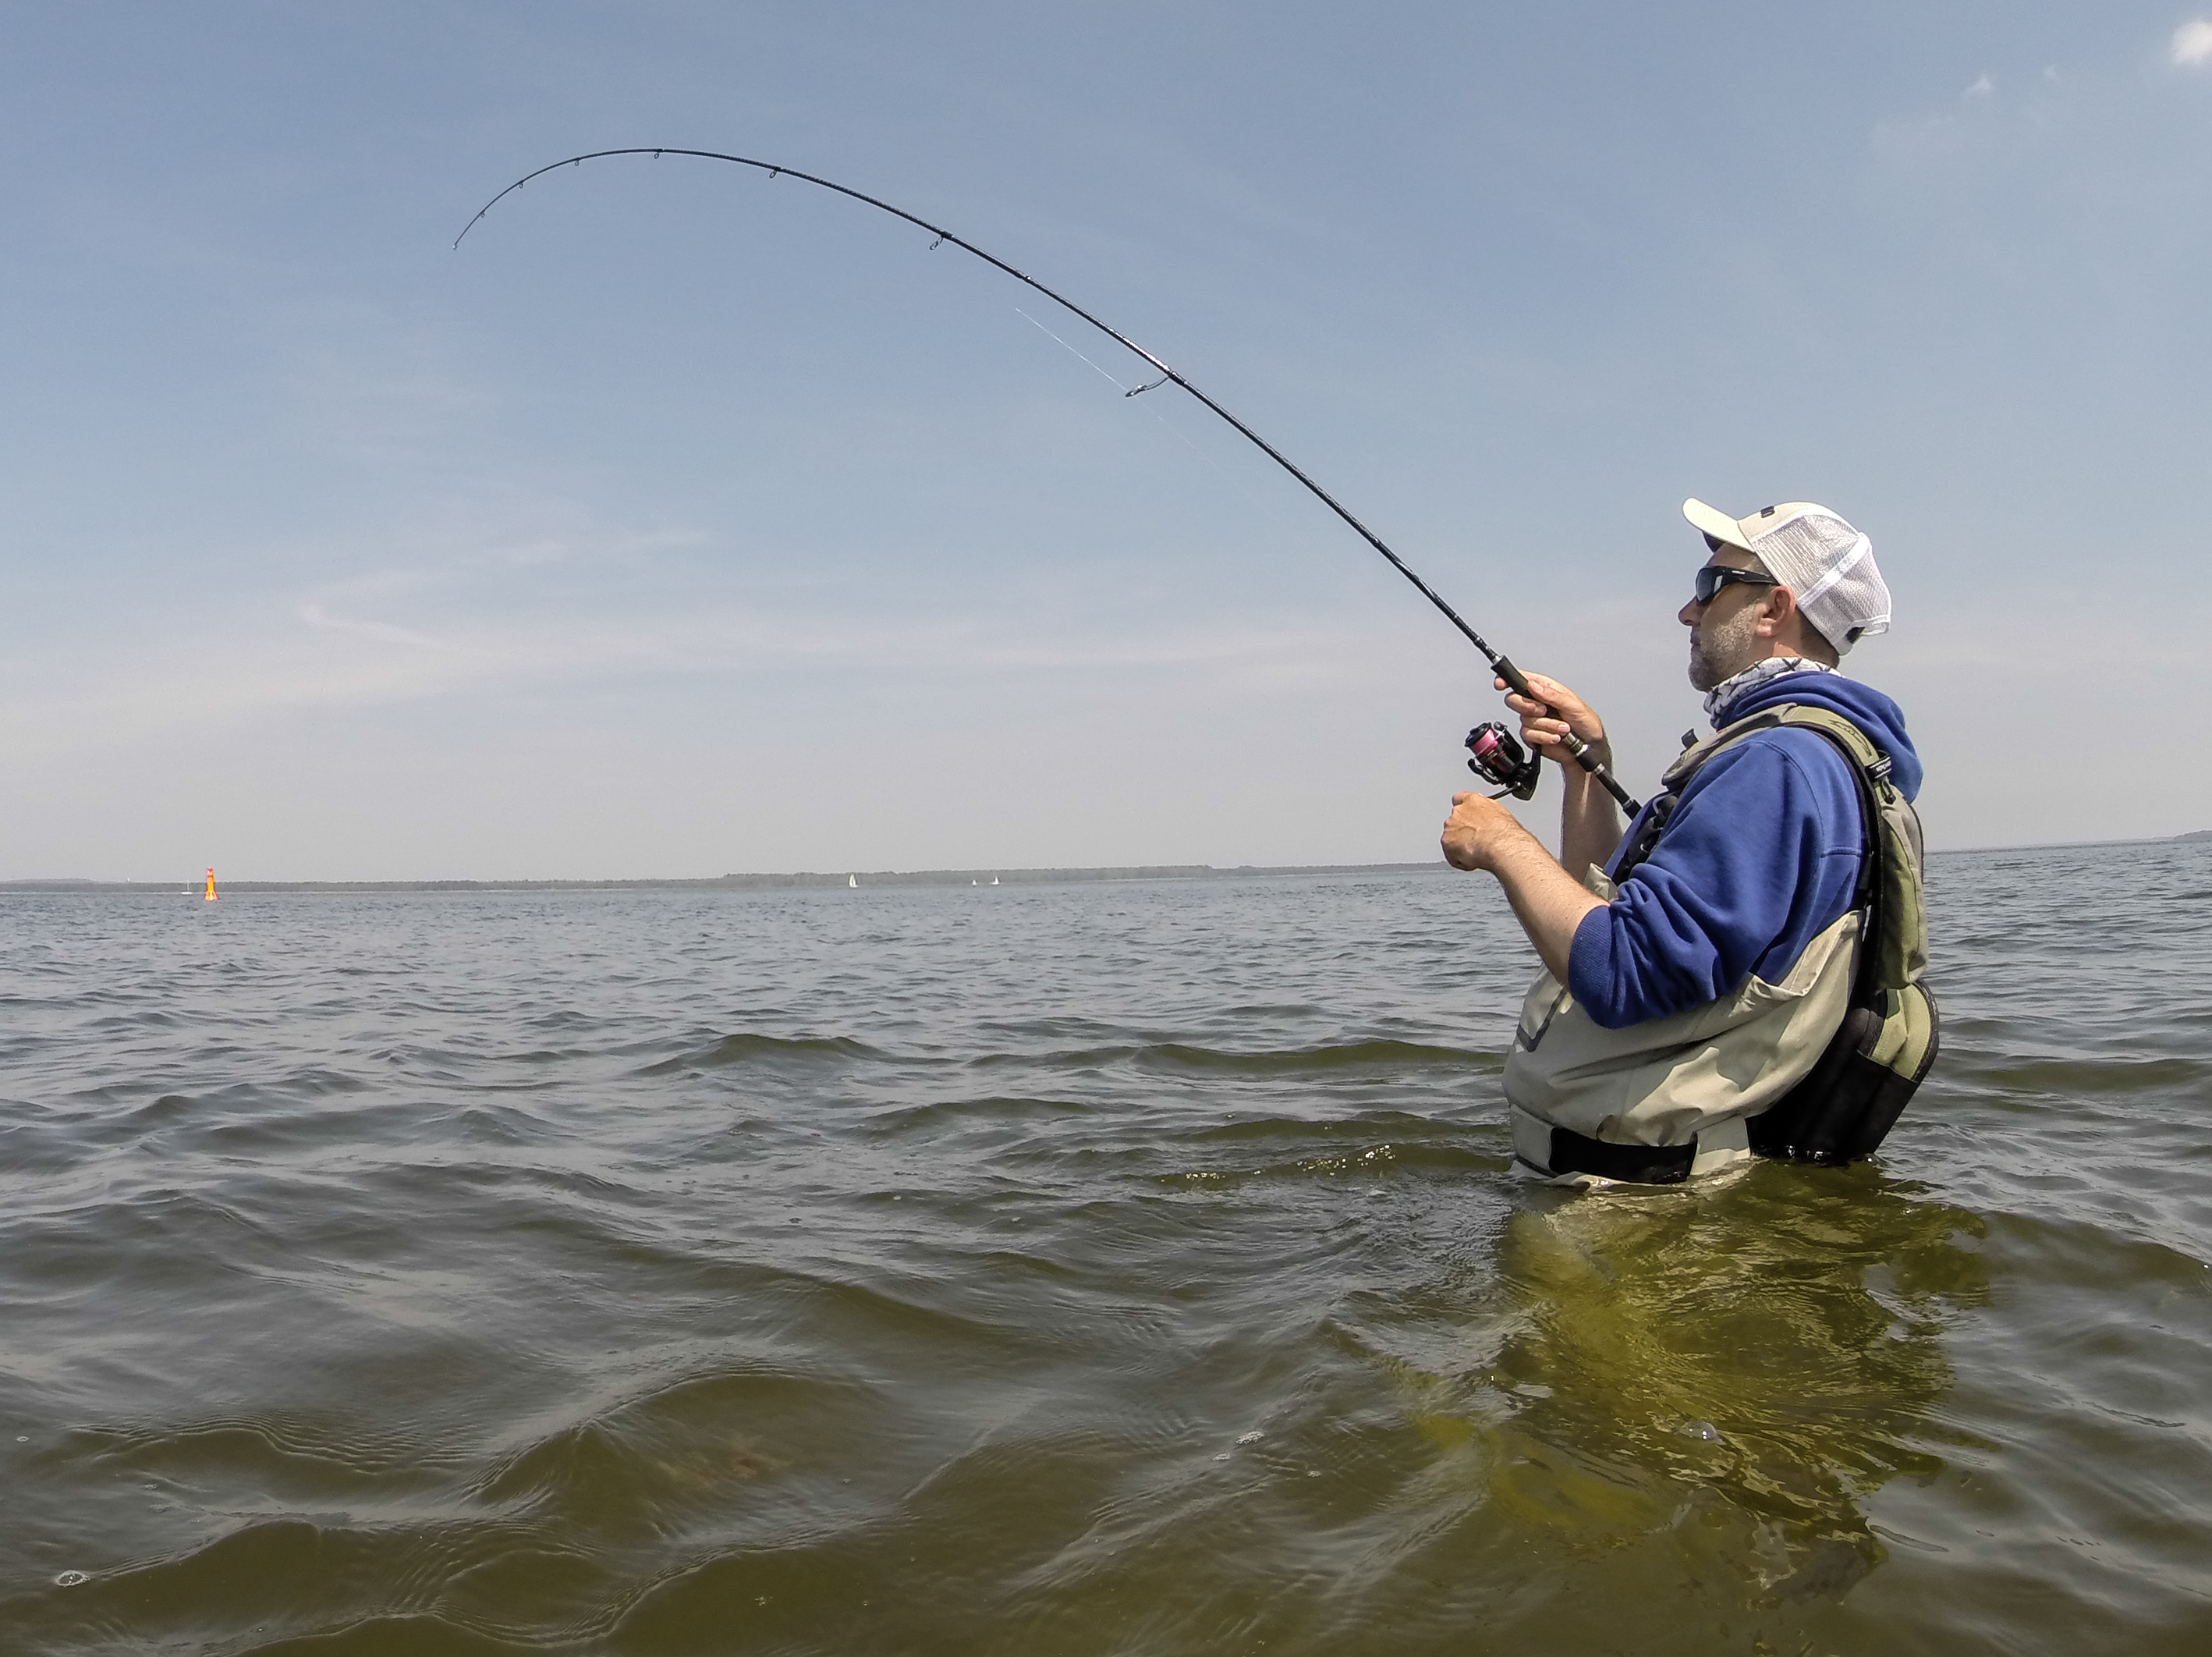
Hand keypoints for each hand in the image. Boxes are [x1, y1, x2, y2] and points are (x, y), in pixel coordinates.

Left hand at [1441, 790, 1525, 871]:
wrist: (1501, 845)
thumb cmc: (1505, 832)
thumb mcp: (1501, 814)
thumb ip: (1487, 812)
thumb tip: (1488, 817)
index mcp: (1473, 800)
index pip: (1459, 799)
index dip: (1464, 812)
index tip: (1469, 819)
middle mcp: (1458, 811)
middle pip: (1454, 822)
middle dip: (1462, 833)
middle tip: (1477, 842)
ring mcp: (1450, 826)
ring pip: (1451, 839)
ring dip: (1461, 847)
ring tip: (1477, 853)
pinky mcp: (1446, 842)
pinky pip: (1451, 855)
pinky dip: (1460, 860)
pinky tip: (1473, 861)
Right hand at [1495, 672, 1609, 768]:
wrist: (1587, 748)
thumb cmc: (1586, 723)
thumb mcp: (1573, 705)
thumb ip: (1552, 695)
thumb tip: (1533, 685)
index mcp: (1546, 689)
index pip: (1522, 680)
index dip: (1507, 679)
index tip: (1500, 683)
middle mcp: (1536, 703)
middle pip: (1514, 699)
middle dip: (1528, 706)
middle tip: (1544, 710)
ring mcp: (1533, 720)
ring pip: (1525, 720)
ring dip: (1546, 726)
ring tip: (1562, 728)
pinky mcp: (1532, 736)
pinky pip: (1528, 735)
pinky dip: (1544, 737)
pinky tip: (1556, 737)